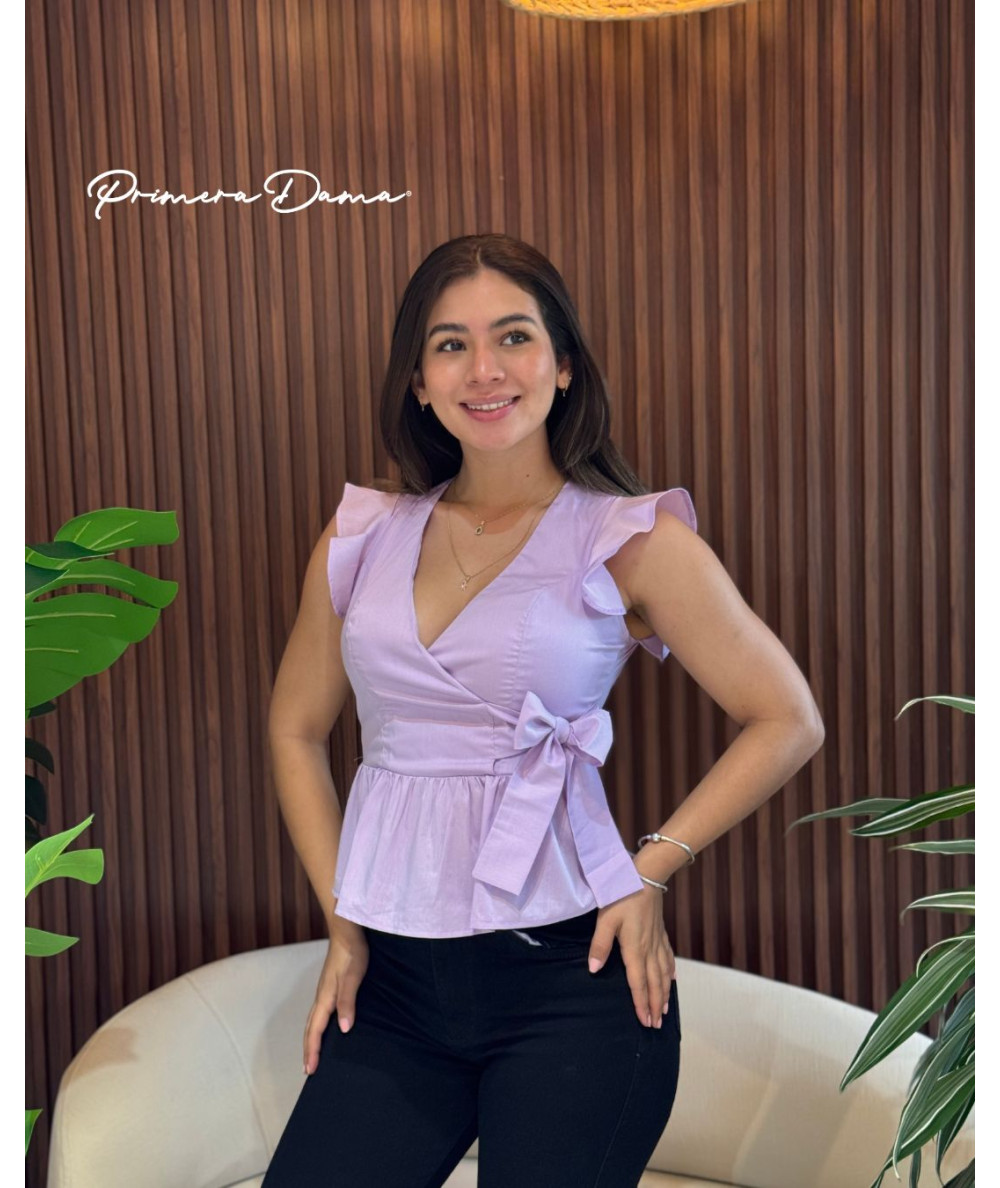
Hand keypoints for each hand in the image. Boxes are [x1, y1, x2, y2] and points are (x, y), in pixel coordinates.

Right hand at [303, 919, 368, 1074]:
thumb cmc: (352, 953)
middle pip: (310, 1028)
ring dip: (311, 1039)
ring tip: (313, 1055)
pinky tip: (325, 1027)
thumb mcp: (353, 978)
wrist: (346, 931)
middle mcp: (321, 996)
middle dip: (308, 1049)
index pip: (315, 1030)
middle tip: (308, 1070)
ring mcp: (324, 991)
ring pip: (313, 1020)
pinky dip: (318, 1026)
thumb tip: (344, 1029)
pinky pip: (320, 1012)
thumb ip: (347, 1002)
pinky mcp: (329, 986)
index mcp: (325, 998)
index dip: (313, 1051)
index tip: (310, 1071)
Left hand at [587, 887, 675, 1028]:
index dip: (641, 1004)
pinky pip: (669, 957)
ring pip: (664, 973)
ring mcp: (658, 941)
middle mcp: (650, 949)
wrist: (646, 876)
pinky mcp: (661, 932)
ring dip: (665, 993)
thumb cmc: (622, 896)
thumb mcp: (605, 919)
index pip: (638, 983)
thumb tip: (594, 970)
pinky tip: (673, 979)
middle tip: (656, 1025)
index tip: (645, 1021)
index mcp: (635, 949)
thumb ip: (599, 945)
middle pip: (654, 983)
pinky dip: (671, 971)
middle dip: (656, 1005)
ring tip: (665, 1010)